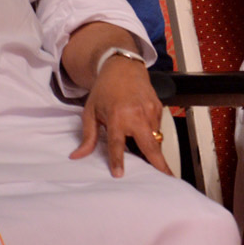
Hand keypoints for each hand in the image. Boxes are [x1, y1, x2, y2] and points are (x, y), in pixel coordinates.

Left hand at [70, 56, 170, 176]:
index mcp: (117, 117)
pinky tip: (144, 132)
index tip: (119, 175)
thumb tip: (77, 156)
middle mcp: (137, 115)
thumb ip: (88, 136)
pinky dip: (152, 134)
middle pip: (150, 144)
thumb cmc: (104, 90)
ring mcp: (151, 111)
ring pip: (155, 137)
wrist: (123, 67)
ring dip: (153, 148)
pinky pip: (157, 127)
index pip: (117, 144)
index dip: (118, 161)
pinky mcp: (159, 107)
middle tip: (167, 177)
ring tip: (151, 158)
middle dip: (159, 162)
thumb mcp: (90, 112)